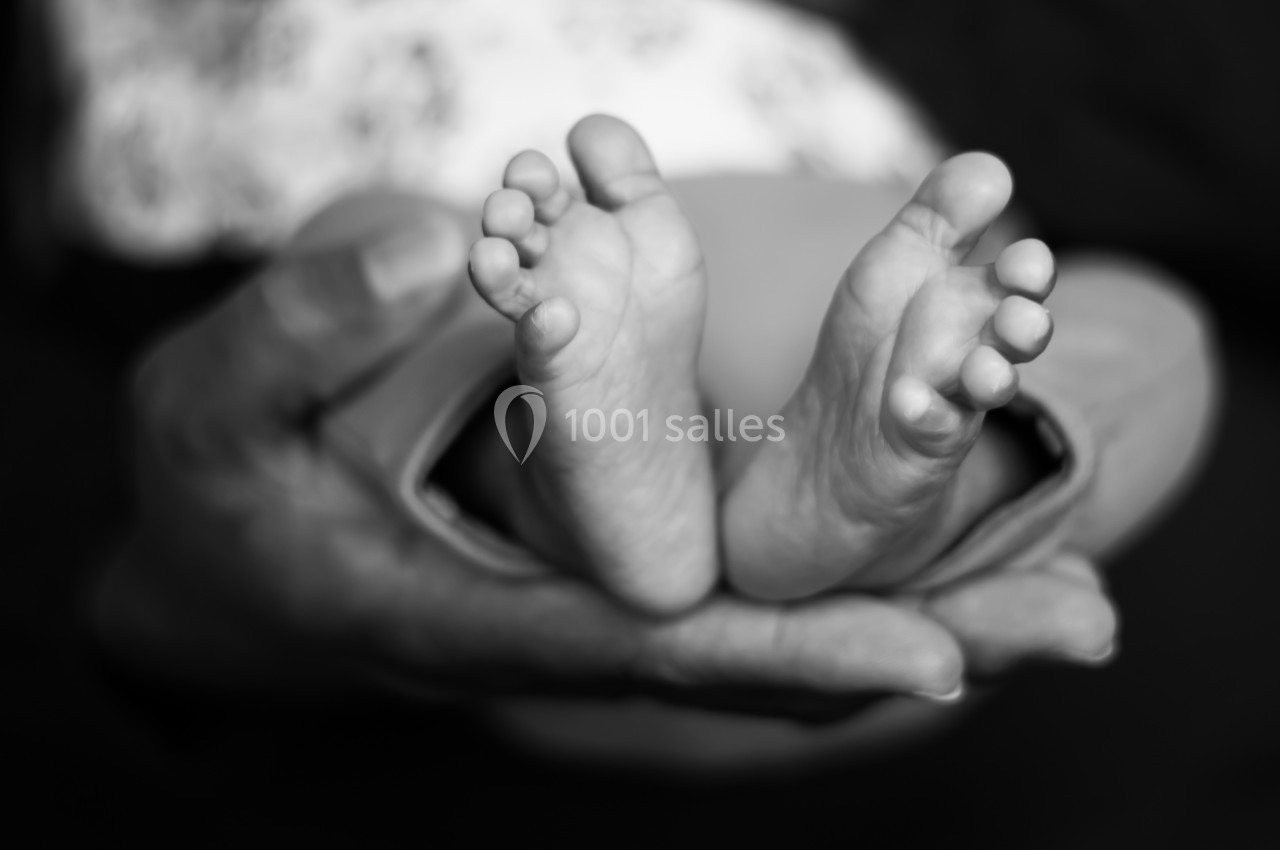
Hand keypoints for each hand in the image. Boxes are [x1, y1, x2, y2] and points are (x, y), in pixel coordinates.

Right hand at [95, 191, 1115, 719]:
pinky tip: (962, 550)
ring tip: (1074, 602)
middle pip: (758, 659)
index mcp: (469, 619)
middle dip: (919, 649)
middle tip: (1081, 627)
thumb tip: (437, 237)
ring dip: (929, 614)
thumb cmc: (219, 480)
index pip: (648, 646)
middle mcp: (562, 625)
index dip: (785, 655)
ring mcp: (598, 595)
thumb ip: (304, 328)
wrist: (234, 547)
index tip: (930, 658)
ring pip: (774, 625)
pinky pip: (753, 577)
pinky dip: (862, 572)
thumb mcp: (217, 399)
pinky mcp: (615, 553)